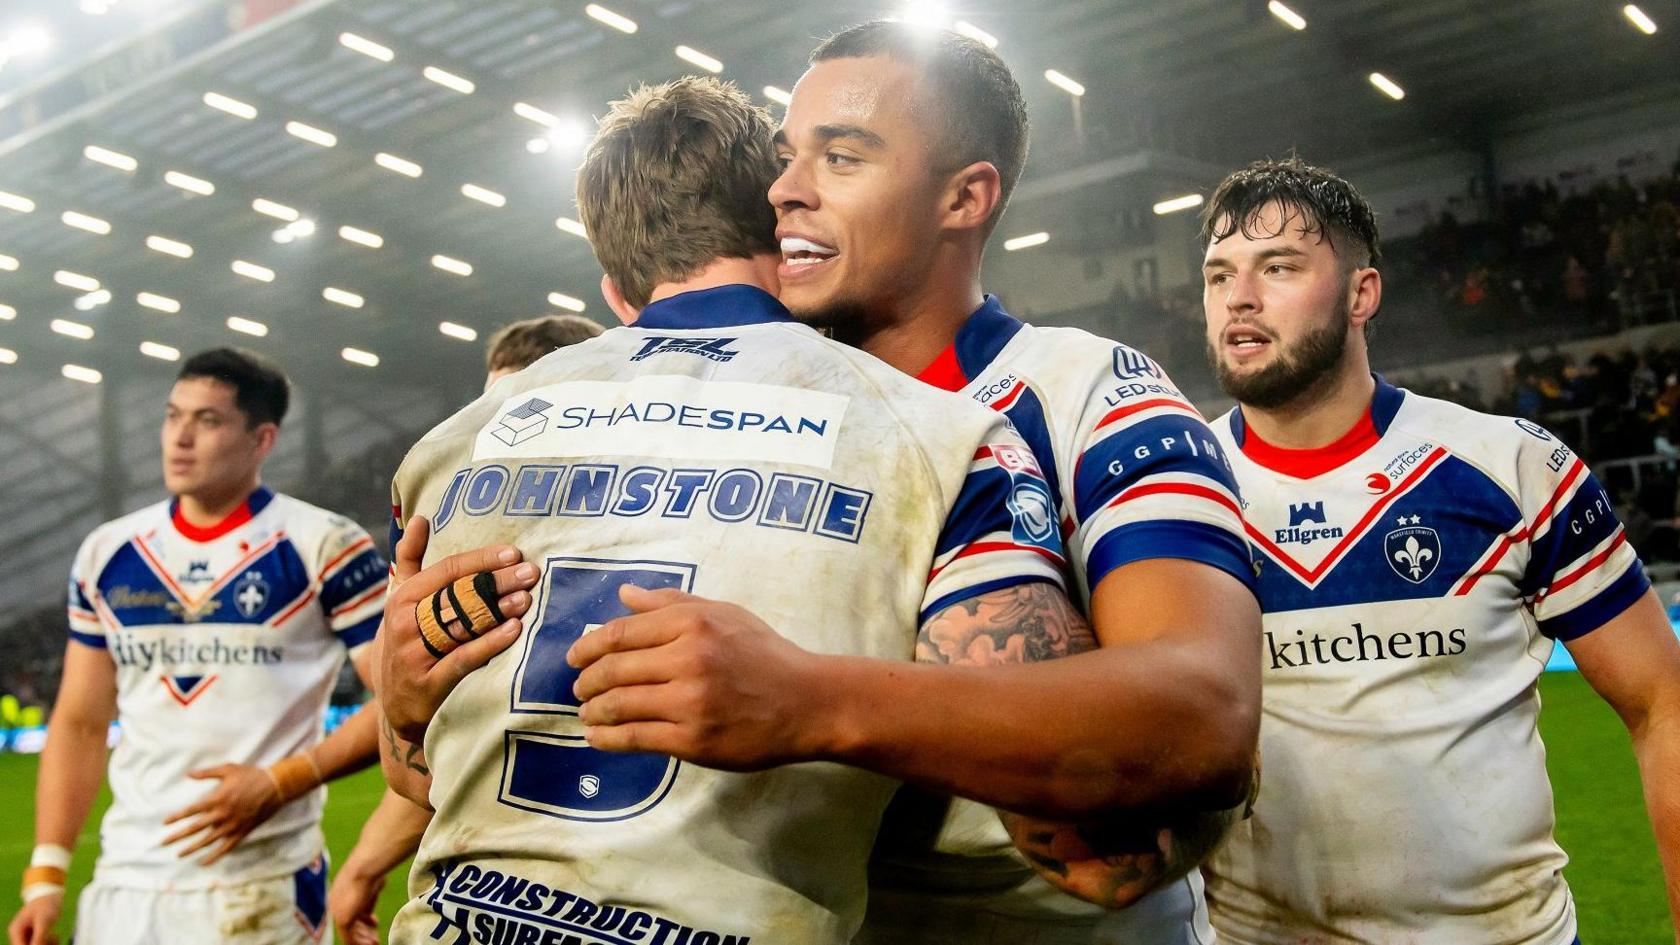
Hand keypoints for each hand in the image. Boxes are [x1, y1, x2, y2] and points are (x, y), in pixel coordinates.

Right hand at [7, 893, 61, 944]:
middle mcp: (18, 934)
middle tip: (52, 938)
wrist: (51, 893)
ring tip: (54, 937)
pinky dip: (48, 943)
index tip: (46, 943)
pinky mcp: (33, 934)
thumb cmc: (47, 904)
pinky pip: (39, 943)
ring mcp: (25, 934)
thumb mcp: (44, 921)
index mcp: (16, 930)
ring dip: (45, 944)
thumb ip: (39, 937)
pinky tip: (54, 936)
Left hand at [161, 763, 284, 864]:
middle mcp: (223, 814)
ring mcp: (233, 825)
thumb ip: (207, 773)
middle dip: (178, 836)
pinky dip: (215, 856)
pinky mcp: (242, 831)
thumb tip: (188, 774)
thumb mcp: (229, 769)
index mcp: (218, 798)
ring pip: (209, 840)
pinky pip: (226, 847)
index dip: (177, 817)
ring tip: (179, 854)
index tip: (165, 823)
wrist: (276, 786)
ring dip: (192, 848)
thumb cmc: (251, 775)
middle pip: (196, 828)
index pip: (192, 810)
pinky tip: (204, 862)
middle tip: (163, 843)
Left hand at [328, 859, 385, 944]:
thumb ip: (367, 901)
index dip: (363, 919)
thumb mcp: (370, 887)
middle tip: (375, 939)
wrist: (365, 867)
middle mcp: (334, 905)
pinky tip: (371, 943)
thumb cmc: (371, 870)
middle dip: (363, 932)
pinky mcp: (342, 920)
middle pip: (349, 924)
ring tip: (375, 943)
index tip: (375, 923)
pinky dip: (360, 942)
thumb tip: (369, 914)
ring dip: (362, 940)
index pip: (350, 911)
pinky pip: (349, 938)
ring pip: (349, 933)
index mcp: (339, 894)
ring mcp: (337, 913)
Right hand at [379, 516, 539, 742]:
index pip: (446, 570)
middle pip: (458, 595)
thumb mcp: (400, 600)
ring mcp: (415, 654)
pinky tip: (514, 630)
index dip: (481, 561)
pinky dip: (490, 643)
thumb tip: (419, 518)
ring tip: (527, 597)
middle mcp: (405, 623)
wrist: (395, 704)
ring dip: (498, 609)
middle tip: (530, 572)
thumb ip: (410, 559)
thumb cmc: (405, 641)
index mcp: (402, 598)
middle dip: (497, 582)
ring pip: (462, 625)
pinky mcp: (430, 683)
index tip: (513, 553)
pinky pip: (464, 659)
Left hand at [567, 586, 833, 769]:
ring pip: (618, 704)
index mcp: (693, 623)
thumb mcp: (724, 614)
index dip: (589, 646)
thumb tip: (624, 594)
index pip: (622, 633)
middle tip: (578, 688)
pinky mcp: (692, 740)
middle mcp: (687, 659)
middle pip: (614, 669)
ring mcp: (689, 702)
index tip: (574, 657)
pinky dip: (607, 738)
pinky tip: (597, 737)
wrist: (808, 703)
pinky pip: (634, 738)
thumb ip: (671, 602)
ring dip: (592, 710)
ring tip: (586, 713)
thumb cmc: (766, 655)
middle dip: (586, 681)